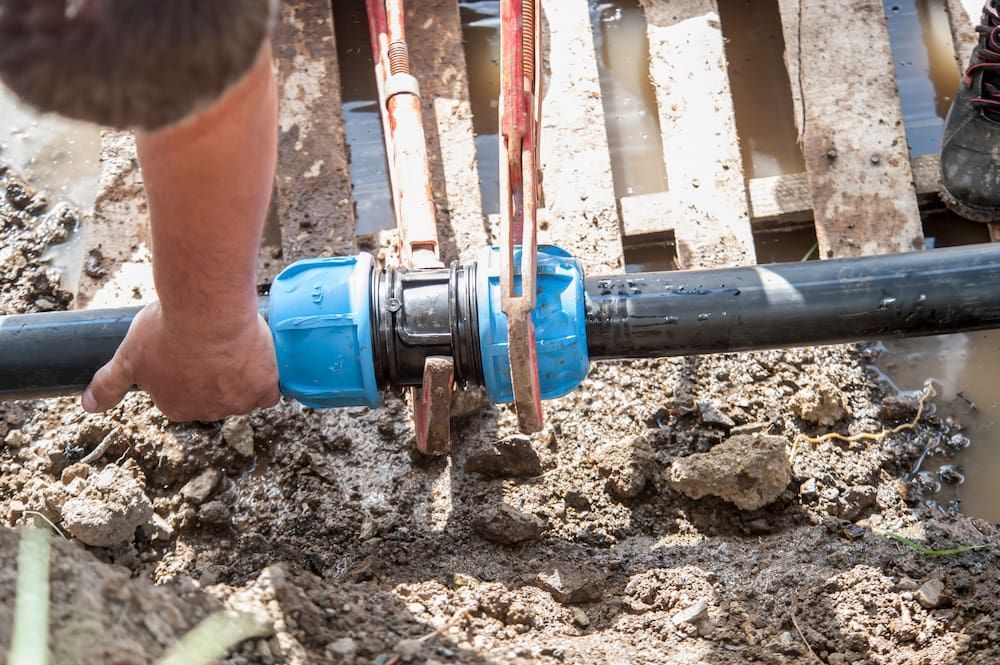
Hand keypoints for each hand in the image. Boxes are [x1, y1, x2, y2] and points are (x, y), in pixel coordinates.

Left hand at [82, 302, 279, 420]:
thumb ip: (108, 384)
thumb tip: (87, 407)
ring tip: (234, 346)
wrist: (206, 311)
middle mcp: (206, 411)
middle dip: (214, 377)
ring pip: (242, 396)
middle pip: (213, 397)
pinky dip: (266, 381)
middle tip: (211, 344)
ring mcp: (237, 402)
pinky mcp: (263, 387)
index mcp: (174, 407)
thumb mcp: (127, 357)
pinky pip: (269, 393)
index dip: (186, 371)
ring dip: (240, 378)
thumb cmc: (165, 329)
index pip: (182, 396)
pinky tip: (259, 361)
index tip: (188, 350)